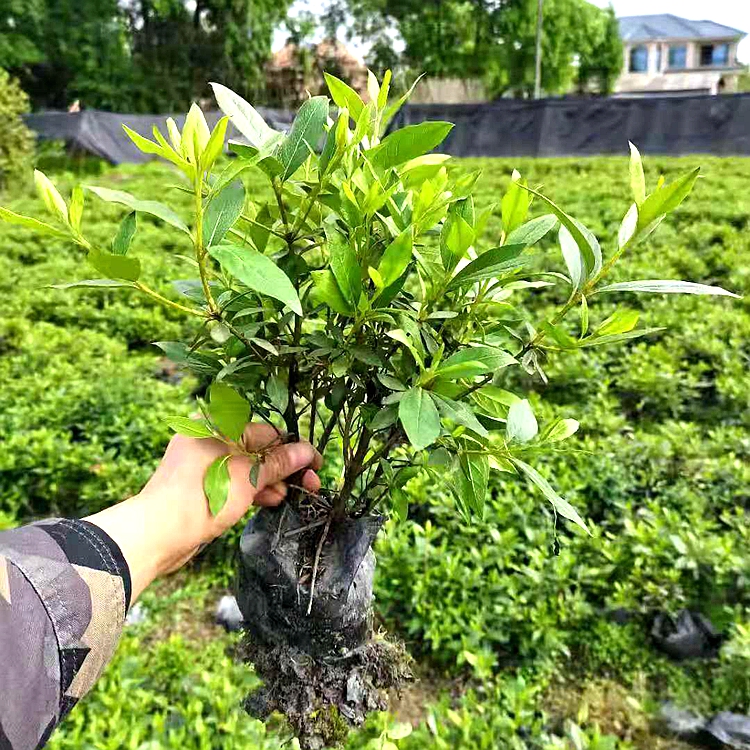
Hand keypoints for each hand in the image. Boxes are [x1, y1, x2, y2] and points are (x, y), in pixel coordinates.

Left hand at [86, 423, 321, 601]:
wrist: (156, 535)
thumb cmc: (201, 497)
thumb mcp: (247, 478)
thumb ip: (278, 463)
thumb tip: (306, 451)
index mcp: (215, 427)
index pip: (266, 431)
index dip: (294, 448)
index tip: (315, 465)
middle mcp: (209, 440)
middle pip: (258, 449)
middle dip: (285, 467)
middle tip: (310, 485)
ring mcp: (204, 464)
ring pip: (247, 467)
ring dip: (271, 481)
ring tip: (289, 496)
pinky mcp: (201, 486)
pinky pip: (235, 481)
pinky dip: (253, 490)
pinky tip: (271, 501)